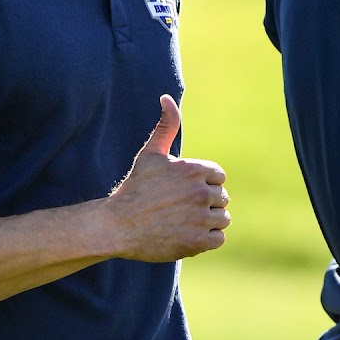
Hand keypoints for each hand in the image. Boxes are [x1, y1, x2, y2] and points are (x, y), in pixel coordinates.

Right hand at [104, 95, 230, 261]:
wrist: (117, 226)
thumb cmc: (134, 189)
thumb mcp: (150, 154)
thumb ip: (166, 126)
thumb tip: (167, 98)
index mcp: (194, 170)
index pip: (218, 176)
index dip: (203, 183)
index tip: (184, 191)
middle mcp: (201, 192)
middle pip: (221, 197)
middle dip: (205, 202)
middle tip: (180, 208)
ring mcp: (201, 218)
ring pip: (222, 218)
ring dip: (207, 221)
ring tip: (184, 222)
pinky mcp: (199, 242)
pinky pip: (219, 238)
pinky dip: (207, 239)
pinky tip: (187, 234)